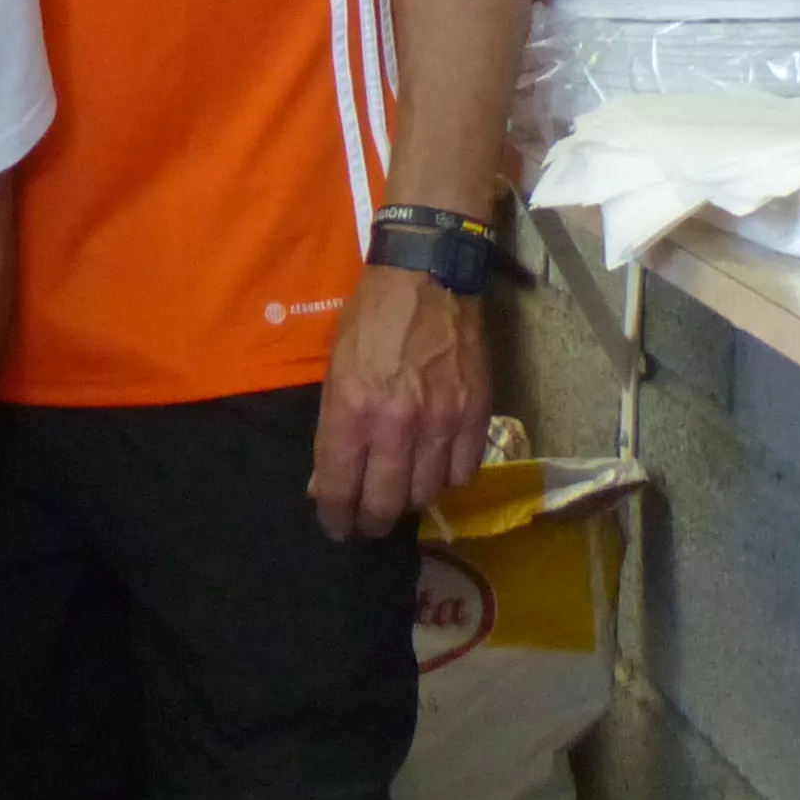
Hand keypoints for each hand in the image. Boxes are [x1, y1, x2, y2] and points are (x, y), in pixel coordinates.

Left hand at [308, 261, 489, 538]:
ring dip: (410, 498)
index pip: (339, 486)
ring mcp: (441, 421)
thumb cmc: (372, 317)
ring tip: (401, 491)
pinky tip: (437, 466)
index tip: (337, 525)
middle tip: (368, 522)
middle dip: (372, 521)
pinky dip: (448, 477)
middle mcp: (396, 423)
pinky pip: (464, 473)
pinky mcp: (476, 414)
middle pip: (385, 503)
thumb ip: (331, 427)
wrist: (428, 274)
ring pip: (426, 493)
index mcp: (352, 408)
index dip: (336, 515)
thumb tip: (323, 482)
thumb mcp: (335, 367)